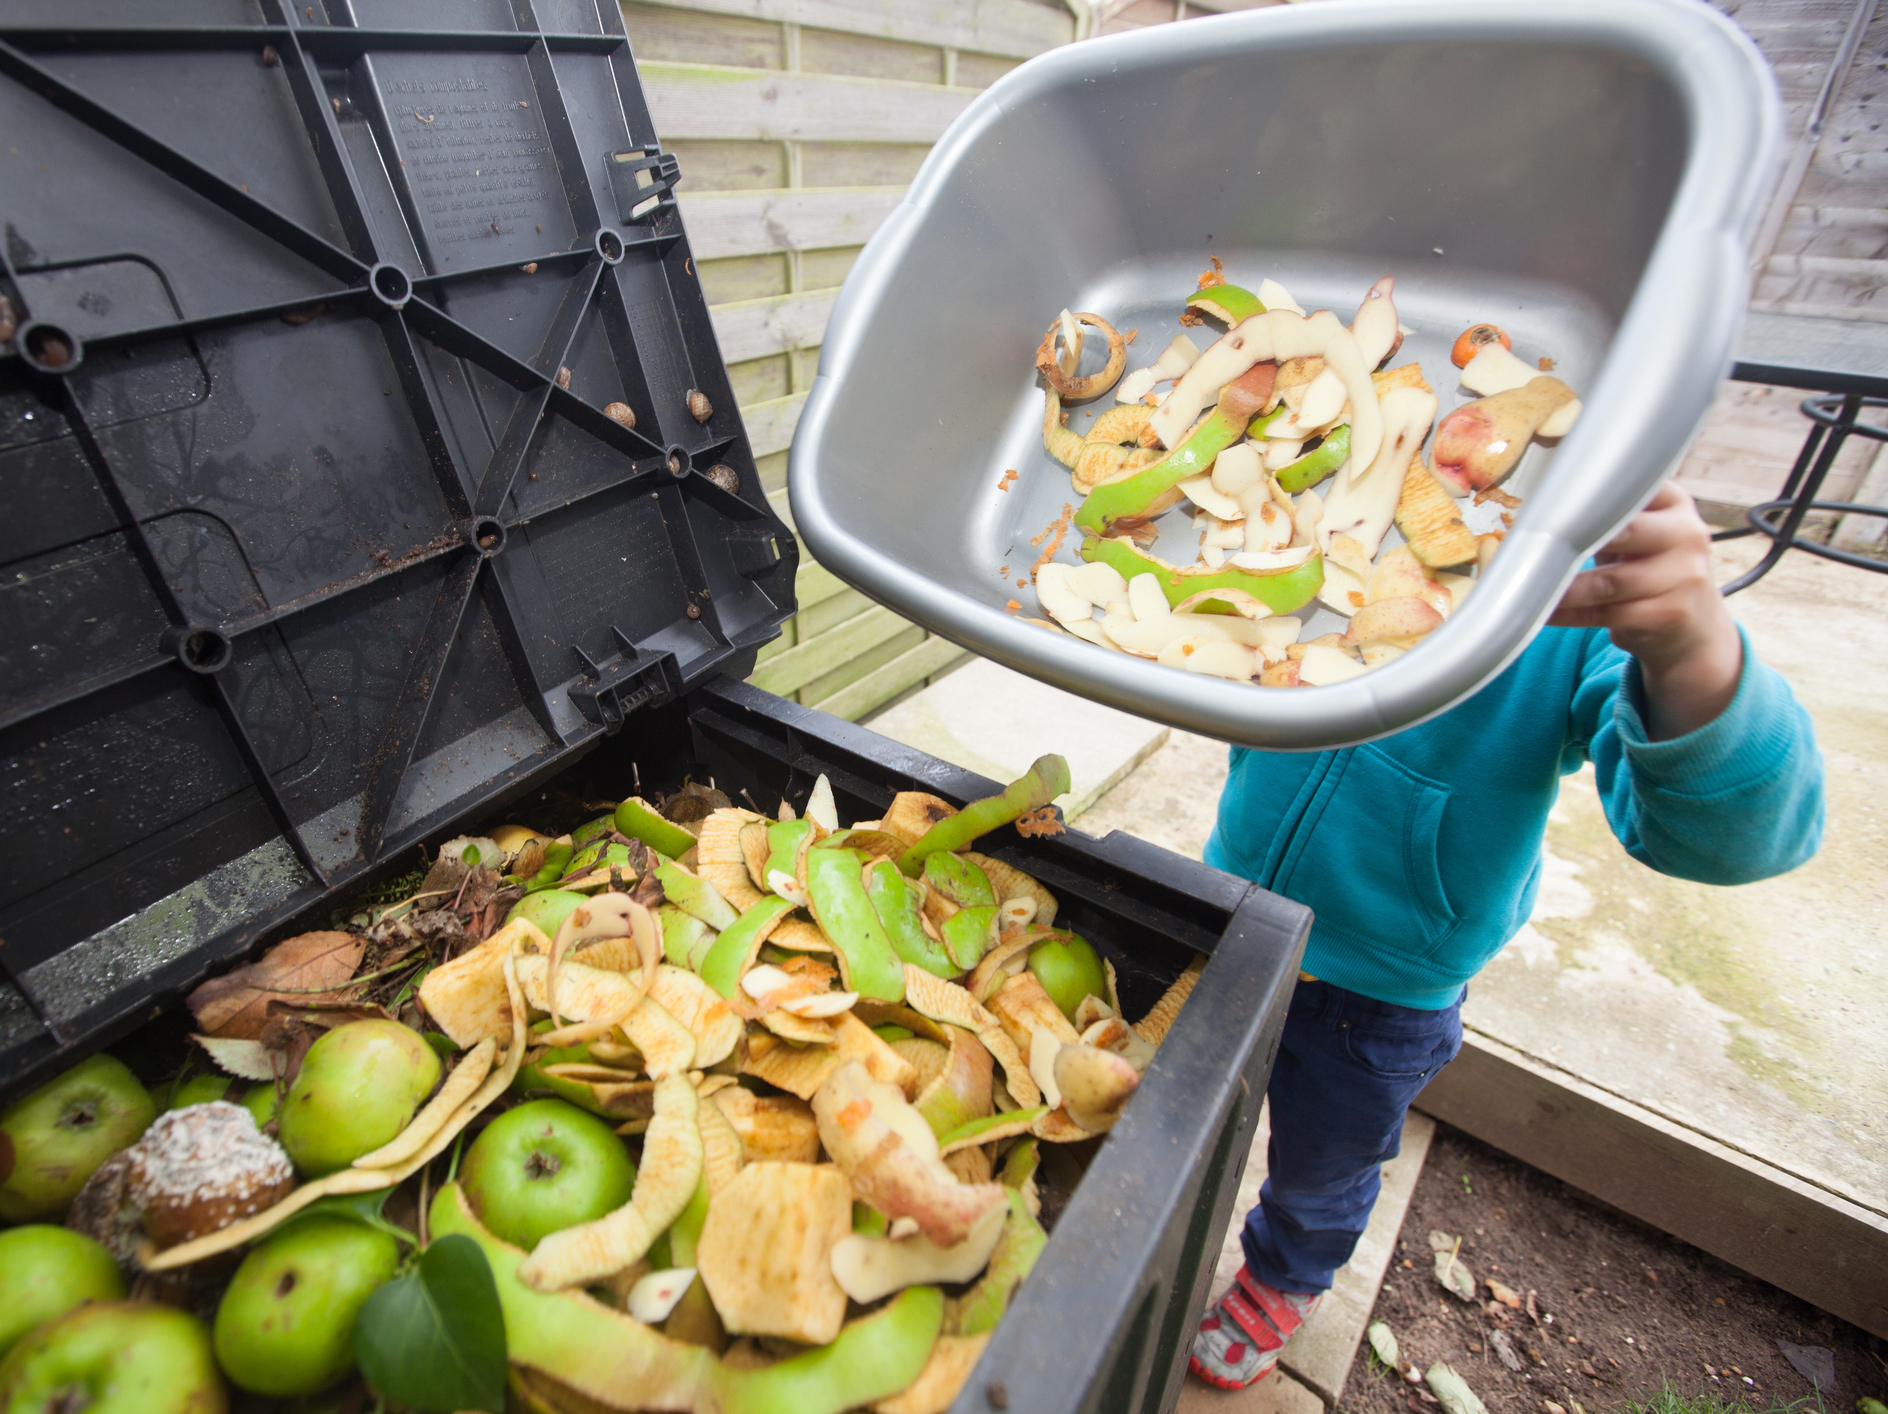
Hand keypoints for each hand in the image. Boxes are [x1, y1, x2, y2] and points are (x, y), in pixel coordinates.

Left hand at [1547, 481, 1741, 739]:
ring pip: (1608, 582)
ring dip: (1563, 588)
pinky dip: (1569, 614)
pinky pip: (1606, 614)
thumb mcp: (1641, 531)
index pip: (1632, 487)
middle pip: (1624, 532)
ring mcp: (1684, 577)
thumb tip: (1540, 501)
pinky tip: (1544, 611)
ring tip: (1527, 585)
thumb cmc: (1650, 567)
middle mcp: (1686, 535)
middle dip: (1575, 538)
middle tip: (1533, 543)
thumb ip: (1608, 511)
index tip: (1550, 500)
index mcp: (1674, 503)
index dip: (1590, 494)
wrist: (1693, 625)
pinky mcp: (1669, 614)